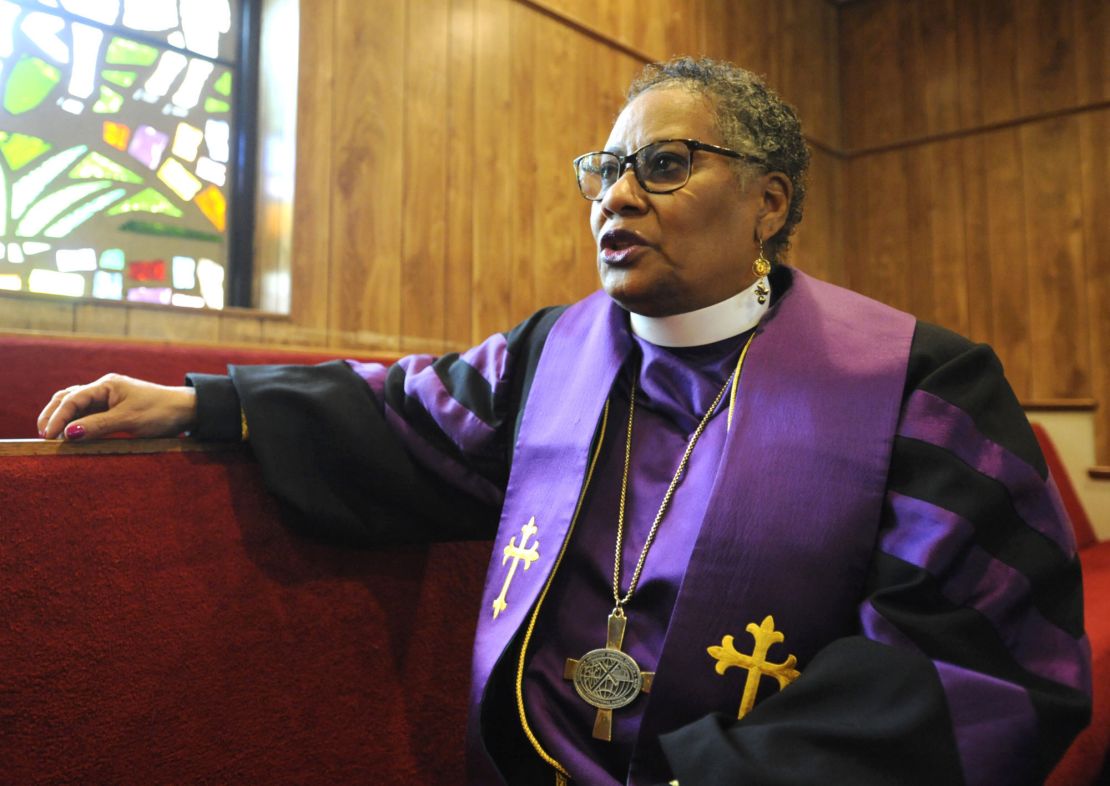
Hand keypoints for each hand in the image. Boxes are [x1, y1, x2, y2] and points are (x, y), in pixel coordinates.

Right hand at [37, 374, 197, 440]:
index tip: (49, 436)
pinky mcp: (114, 409)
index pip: (72, 399)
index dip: (57, 417)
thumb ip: (98, 426)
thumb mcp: (129, 420)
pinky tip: (70, 435)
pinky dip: (76, 423)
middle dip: (52, 414)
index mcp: (106, 385)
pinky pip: (88, 414)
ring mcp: (108, 398)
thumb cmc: (160, 412)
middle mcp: (104, 388)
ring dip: (62, 418)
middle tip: (43, 435)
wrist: (186, 410)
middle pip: (68, 397)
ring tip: (51, 435)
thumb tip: (69, 434)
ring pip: (76, 405)